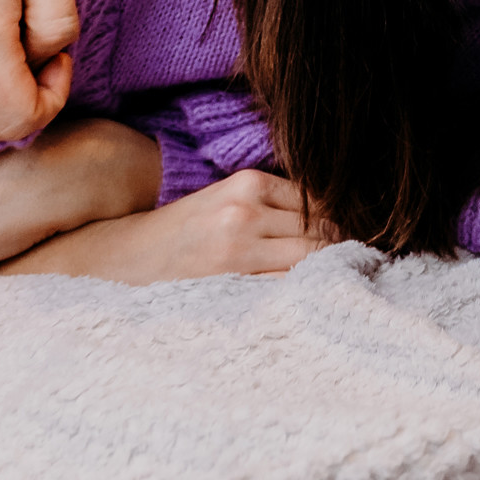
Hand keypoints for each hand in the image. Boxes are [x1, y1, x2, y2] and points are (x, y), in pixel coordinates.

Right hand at [0, 170, 333, 283]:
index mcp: (248, 183)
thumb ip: (275, 204)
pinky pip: (289, 286)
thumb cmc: (186, 232)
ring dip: (329, 269)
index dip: (341, 220)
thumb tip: (338, 216)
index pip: (320, 200)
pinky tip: (306, 295)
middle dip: (341, 245)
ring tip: (334, 279)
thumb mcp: (227, 200)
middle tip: (353, 260)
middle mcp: (245, 210)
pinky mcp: (231, 282)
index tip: (352, 233)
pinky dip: (305, 290)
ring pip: (313, 257)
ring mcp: (238, 247)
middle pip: (323, 228)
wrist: (126, 261)